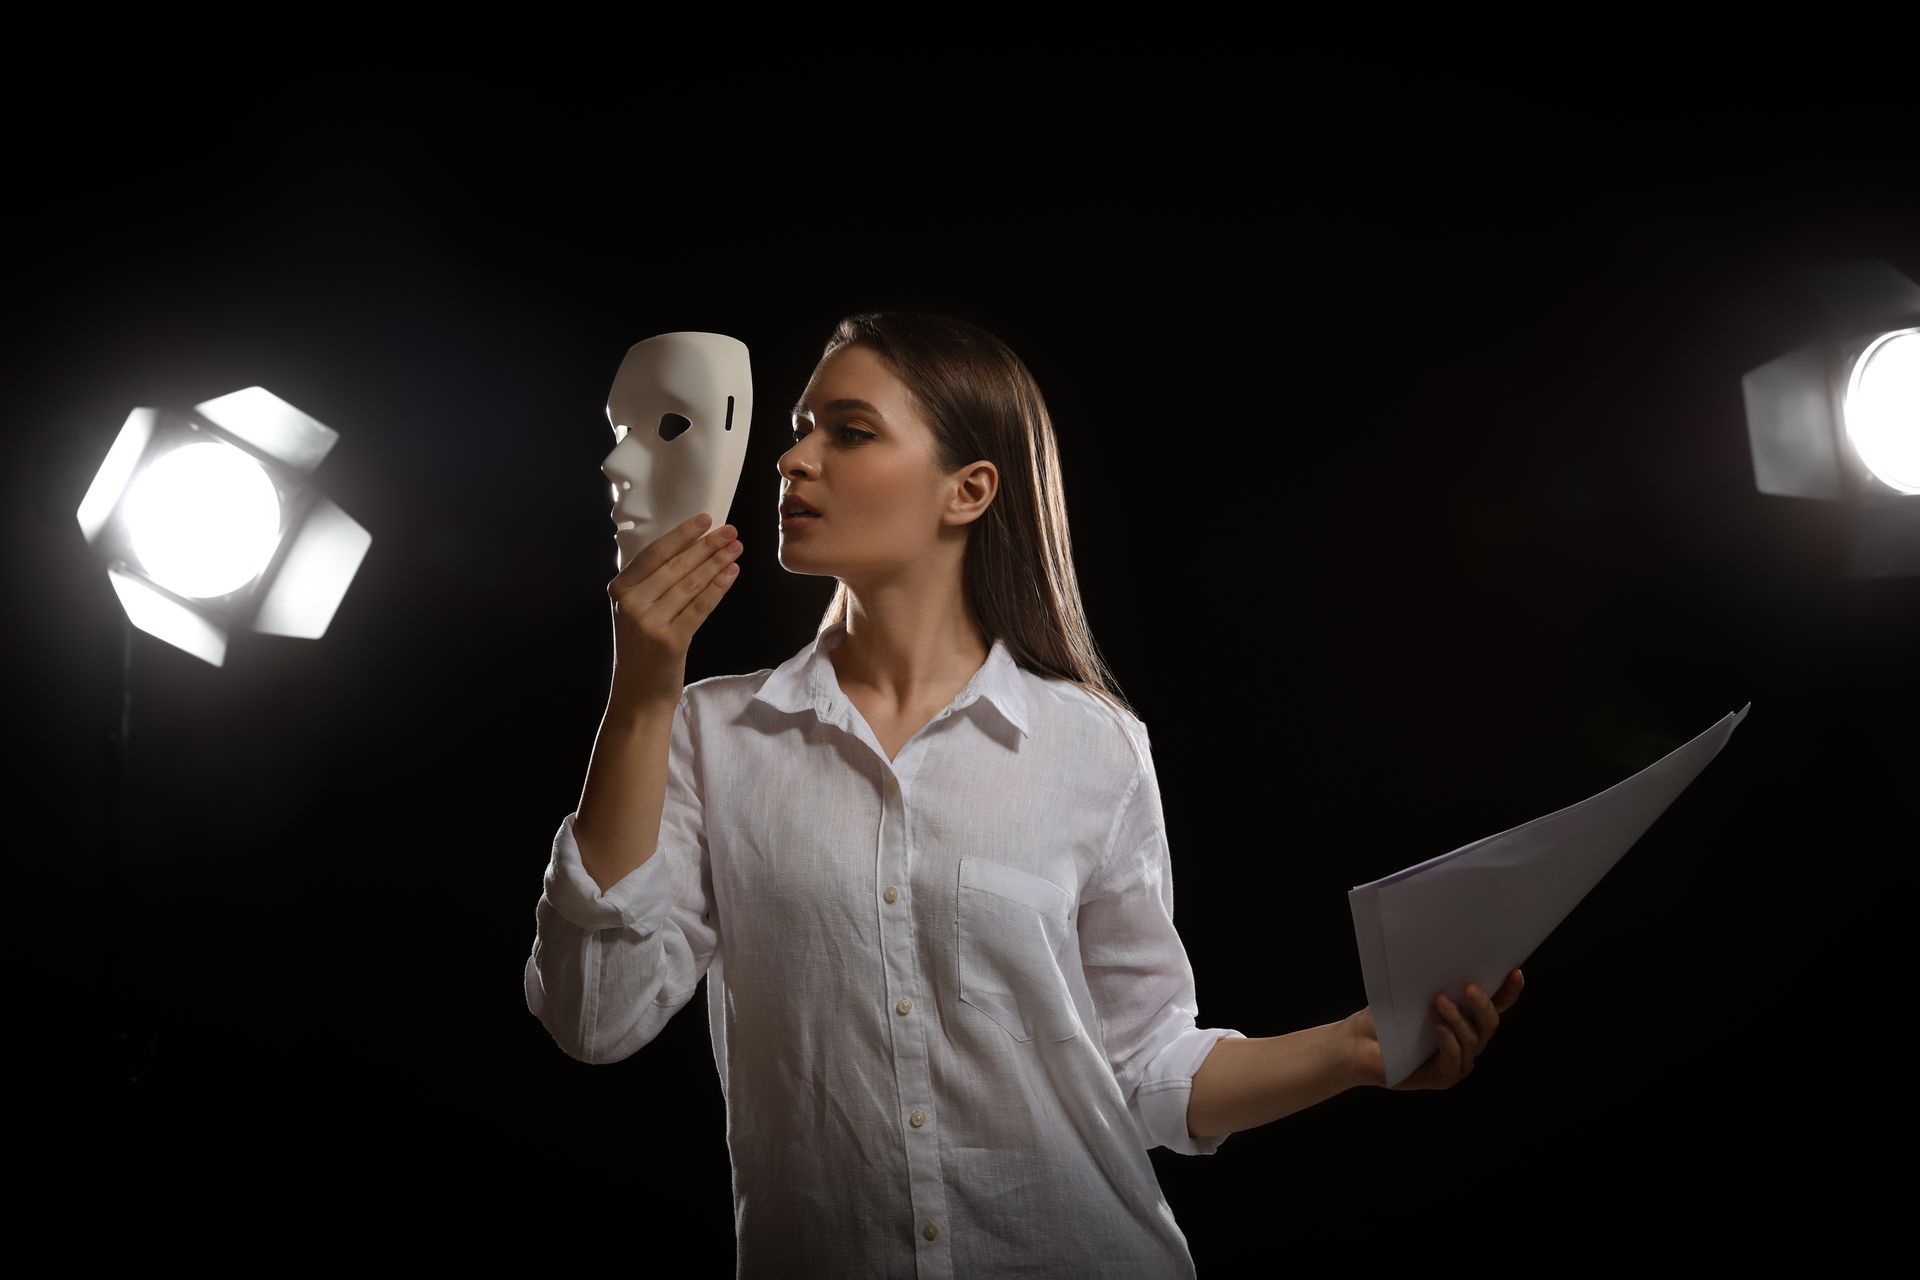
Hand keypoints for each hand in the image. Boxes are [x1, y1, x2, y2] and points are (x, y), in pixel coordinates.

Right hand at [606, 512, 744, 710]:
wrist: (638, 693)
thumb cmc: (642, 648)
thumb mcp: (635, 610)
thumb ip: (651, 582)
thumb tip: (689, 547)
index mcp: (620, 589)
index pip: (655, 553)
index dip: (682, 534)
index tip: (705, 519)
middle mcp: (631, 603)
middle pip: (675, 565)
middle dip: (706, 545)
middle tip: (731, 531)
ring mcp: (649, 622)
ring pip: (690, 583)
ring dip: (717, 563)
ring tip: (736, 548)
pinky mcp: (670, 640)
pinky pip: (700, 607)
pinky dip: (718, 587)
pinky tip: (731, 573)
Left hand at [1343, 969, 1523, 1089]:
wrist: (1358, 1041)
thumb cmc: (1386, 1014)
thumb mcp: (1412, 992)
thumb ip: (1435, 981)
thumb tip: (1450, 954)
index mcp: (1464, 1018)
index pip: (1495, 1005)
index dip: (1508, 991)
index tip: (1515, 972)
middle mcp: (1468, 1041)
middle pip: (1489, 1023)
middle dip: (1483, 1004)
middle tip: (1468, 986)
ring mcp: (1458, 1062)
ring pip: (1473, 1040)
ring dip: (1457, 1019)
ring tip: (1438, 1001)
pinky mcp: (1444, 1077)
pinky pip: (1455, 1058)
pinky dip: (1447, 1037)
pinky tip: (1435, 1023)